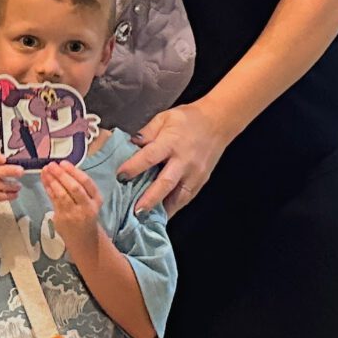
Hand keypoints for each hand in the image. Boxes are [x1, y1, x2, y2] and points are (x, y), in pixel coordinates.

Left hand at [42, 160, 103, 246]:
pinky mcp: (62, 219)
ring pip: (62, 195)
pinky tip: (45, 180)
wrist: (84, 239)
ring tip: (46, 170)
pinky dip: (48, 189)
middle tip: (52, 165)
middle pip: (74, 188)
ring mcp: (74, 214)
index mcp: (96, 199)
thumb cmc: (86, 214)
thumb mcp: (89, 200)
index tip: (63, 163)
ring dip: (52, 181)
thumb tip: (62, 167)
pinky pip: (54, 201)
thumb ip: (80, 186)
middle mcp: (87, 207)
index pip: (86, 182)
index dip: (73, 171)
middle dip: (62, 175)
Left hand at [118, 97, 231, 214]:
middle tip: (135, 211)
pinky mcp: (201, 181)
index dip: (134, 167)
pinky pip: (186, 198)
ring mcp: (195, 173)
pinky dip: (173, 207)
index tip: (120, 176)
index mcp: (171, 142)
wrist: (218, 122)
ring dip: (162, 209)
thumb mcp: (164, 118)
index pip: (150, 157)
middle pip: (165, 183)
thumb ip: (147, 132)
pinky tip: (161, 213)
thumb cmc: (188, 119)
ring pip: (178, 197)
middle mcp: (183, 161)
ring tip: (146, 219)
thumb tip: (130, 145)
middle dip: (149, 198)